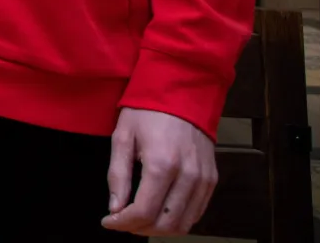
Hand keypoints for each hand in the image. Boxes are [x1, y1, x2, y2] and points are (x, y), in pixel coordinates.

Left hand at [103, 108, 216, 235]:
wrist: (182, 91)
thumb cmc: (147, 111)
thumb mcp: (122, 137)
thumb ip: (118, 175)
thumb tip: (114, 208)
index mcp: (162, 164)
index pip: (144, 211)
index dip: (122, 222)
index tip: (108, 221)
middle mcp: (187, 176)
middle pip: (165, 223)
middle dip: (139, 228)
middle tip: (121, 220)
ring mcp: (203, 179)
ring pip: (183, 223)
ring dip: (158, 228)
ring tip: (138, 219)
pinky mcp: (212, 179)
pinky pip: (197, 212)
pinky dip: (177, 219)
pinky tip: (159, 211)